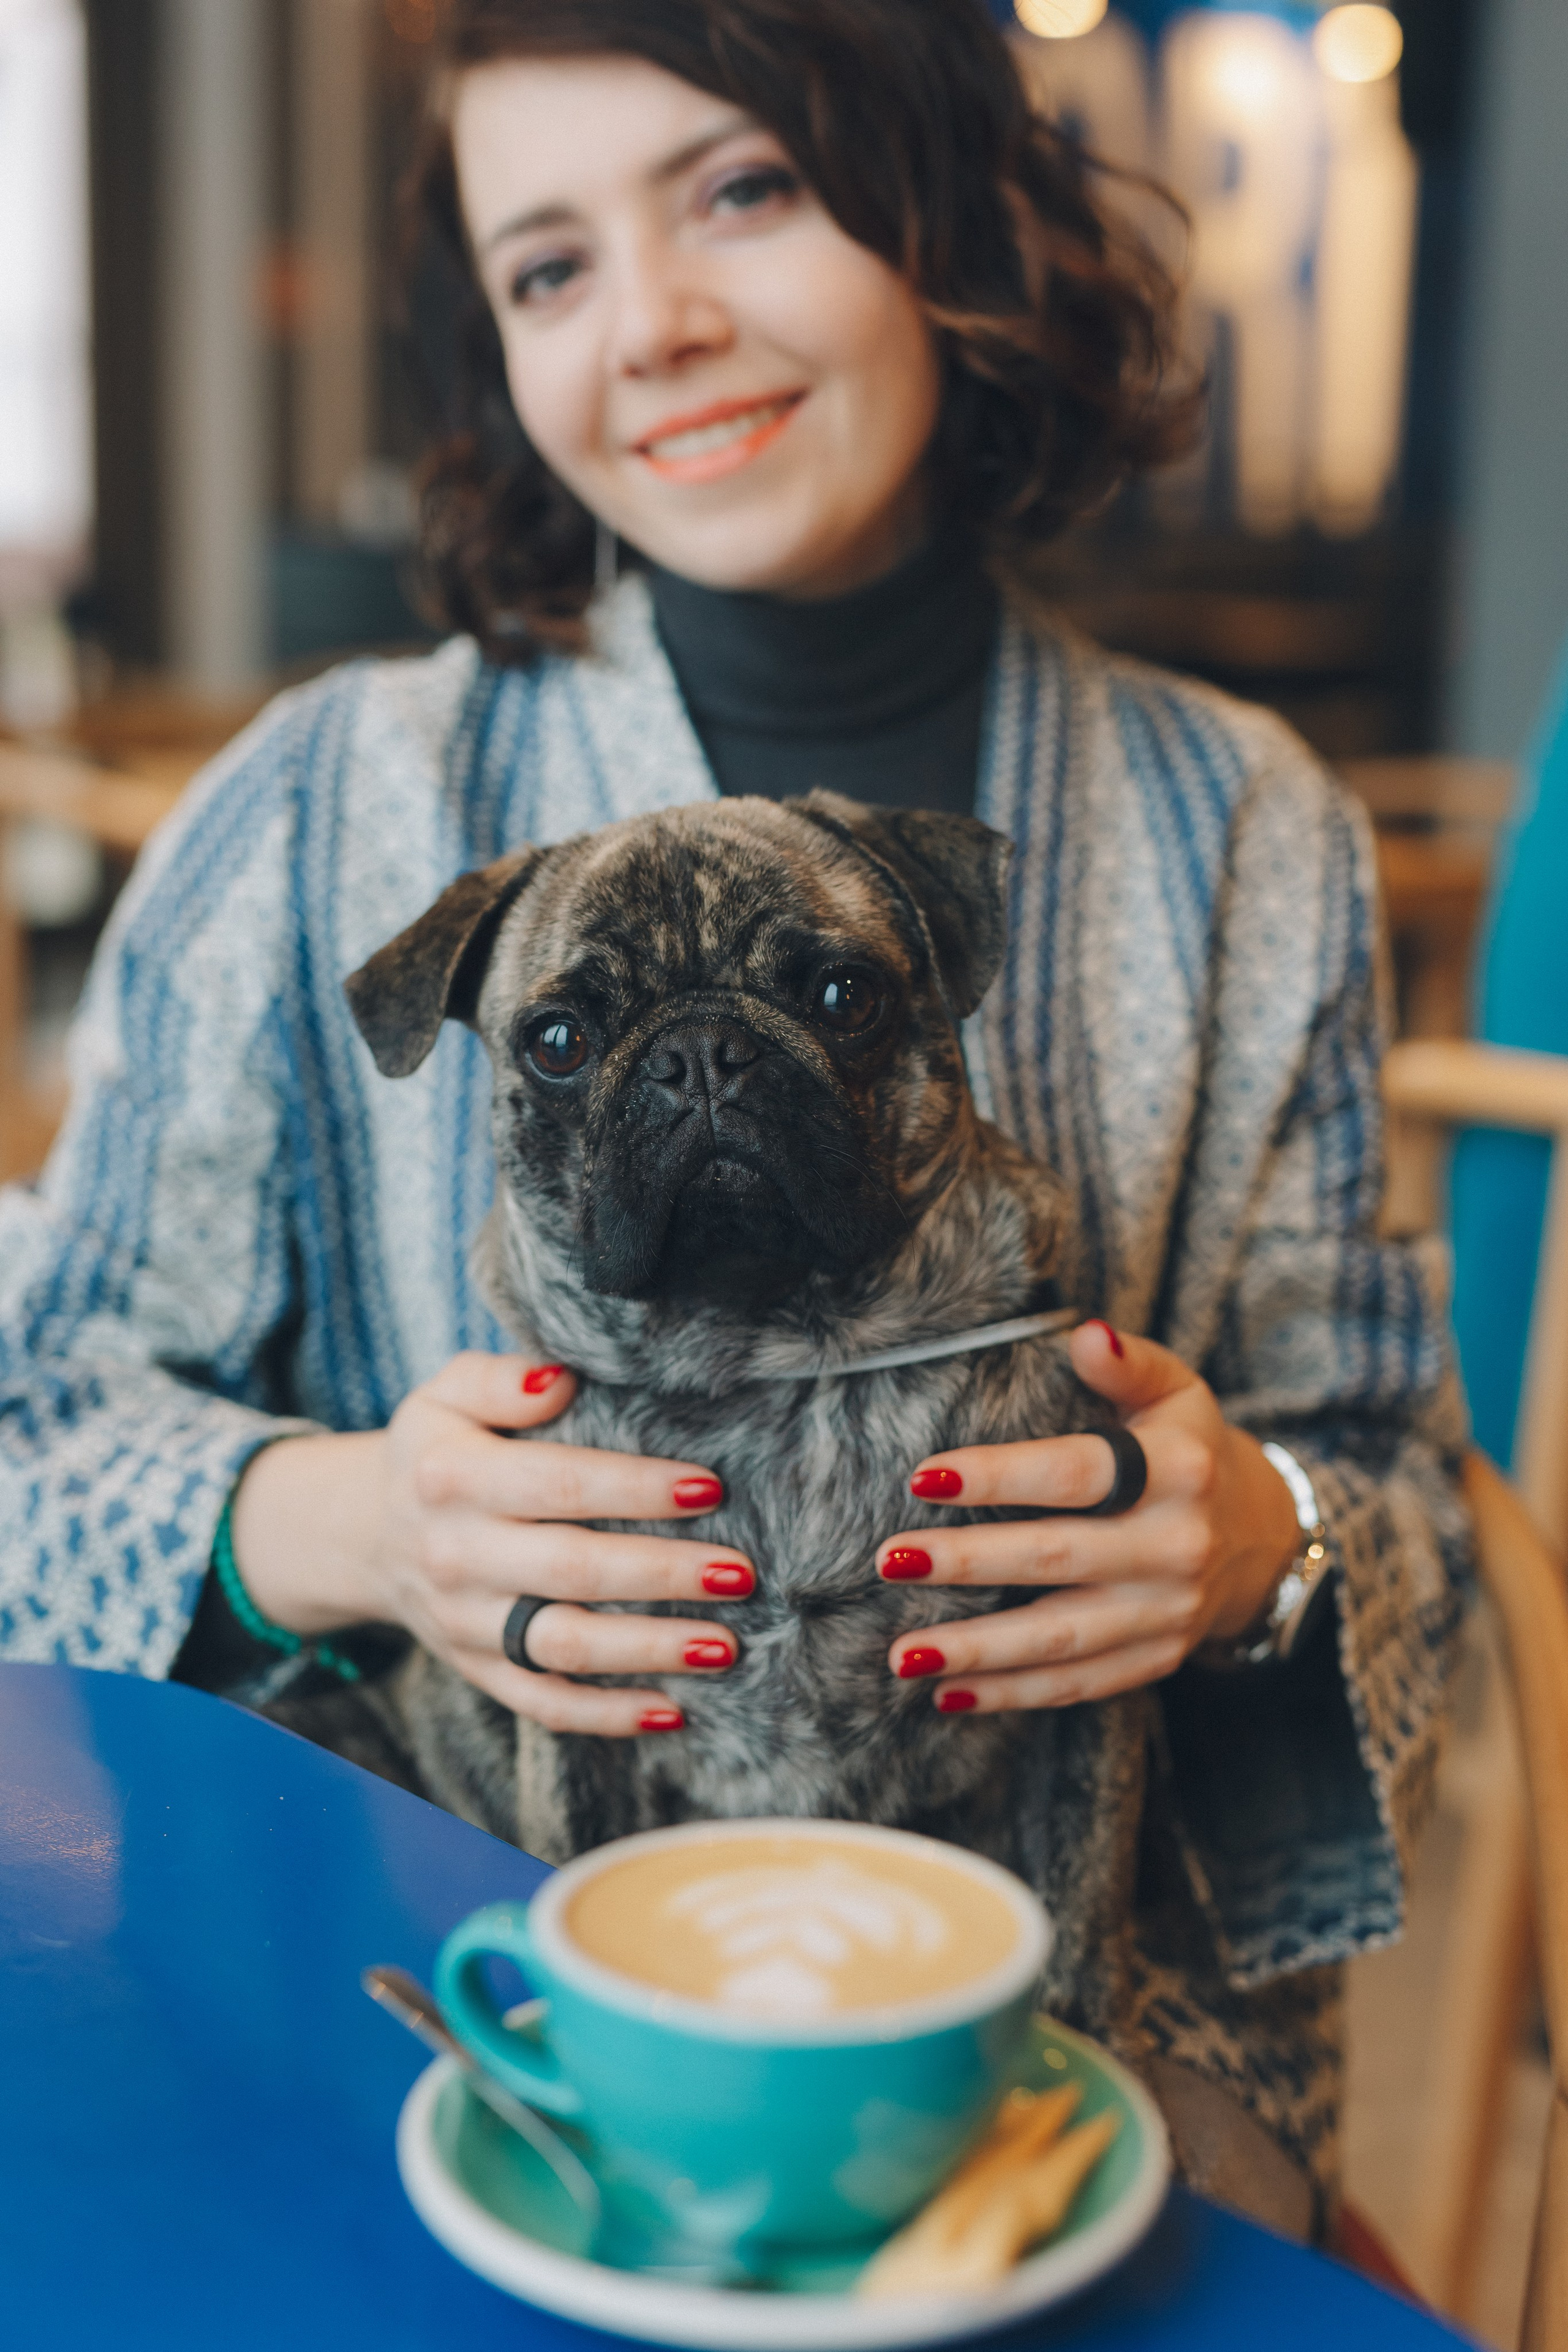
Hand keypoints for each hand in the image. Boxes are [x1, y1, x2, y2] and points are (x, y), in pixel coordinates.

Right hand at [231, 1352, 752, 1737]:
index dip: (637, 1488)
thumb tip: (560, 1379)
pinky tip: (674, 1708)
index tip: (710, 1489)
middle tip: (739, 1572)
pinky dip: (608, 1716)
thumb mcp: (445, 1393)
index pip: (560, 1484)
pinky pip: (544, 1704)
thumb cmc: (438, 1452)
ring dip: (651, 1651)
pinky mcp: (478, 1671)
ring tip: (726, 1645)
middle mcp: (456, 1556)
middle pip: (573, 1571)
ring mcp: (466, 1624)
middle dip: (664, 1574)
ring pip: (566, 1647)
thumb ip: (499, 1378)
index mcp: (452, 1478)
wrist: (367, 1535)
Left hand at [875, 1320, 1300, 1713]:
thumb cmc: (1187, 1449)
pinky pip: (1076, 1684)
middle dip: (968, 1563)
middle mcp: (1176, 1547)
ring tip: (902, 1654)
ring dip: (976, 1650)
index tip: (923, 1478)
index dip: (999, 1477)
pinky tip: (946, 1694)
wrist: (1259, 1535)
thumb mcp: (1176, 1392)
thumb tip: (1087, 1334)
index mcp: (1177, 1472)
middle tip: (890, 1561)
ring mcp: (1167, 1613)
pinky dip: (1011, 1694)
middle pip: (1057, 1559)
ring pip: (1060, 1639)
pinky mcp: (1155, 1658)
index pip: (1076, 1475)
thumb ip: (1128, 1363)